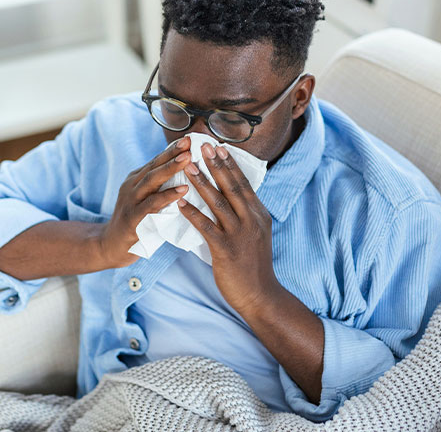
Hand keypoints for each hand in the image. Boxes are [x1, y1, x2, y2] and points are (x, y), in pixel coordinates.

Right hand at [100, 136, 190, 267]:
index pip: (157, 161)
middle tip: (190, 143)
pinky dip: (168, 195)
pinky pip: (151, 204)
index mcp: (137, 180)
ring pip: (152, 180)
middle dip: (173, 153)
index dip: (173, 149)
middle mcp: (132, 186)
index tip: (190, 138)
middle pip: (154, 166)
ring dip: (170, 168)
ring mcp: (130, 201)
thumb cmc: (137, 224)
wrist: (111, 247)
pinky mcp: (132, 218)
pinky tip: (183, 189)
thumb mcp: (147, 201)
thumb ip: (161, 189)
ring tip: (188, 159)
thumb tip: (188, 176)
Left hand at [176, 142, 279, 313]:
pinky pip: (206, 227)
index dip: (230, 164)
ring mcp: (239, 234)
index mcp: (259, 214)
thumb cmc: (254, 265)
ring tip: (188, 167)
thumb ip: (246, 215)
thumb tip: (232, 197)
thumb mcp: (256, 234)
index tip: (220, 147)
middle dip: (216, 165)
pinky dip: (193, 213)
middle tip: (203, 146)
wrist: (259, 295)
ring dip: (202, 183)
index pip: (244, 183)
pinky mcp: (225, 249)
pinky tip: (180, 203)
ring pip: (218, 203)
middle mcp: (251, 220)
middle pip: (232, 187)